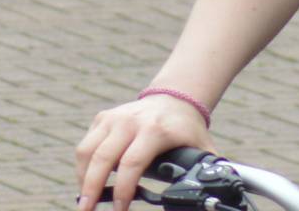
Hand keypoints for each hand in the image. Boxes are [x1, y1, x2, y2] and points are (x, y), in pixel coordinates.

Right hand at [75, 93, 211, 210]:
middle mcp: (130, 121)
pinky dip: (83, 167)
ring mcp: (113, 118)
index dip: (123, 190)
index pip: (132, 163)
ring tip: (84, 203)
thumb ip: (208, 173)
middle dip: (90, 189)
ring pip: (86, 152)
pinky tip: (87, 184)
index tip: (120, 209)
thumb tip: (217, 201)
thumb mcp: (201, 150)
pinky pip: (85, 146)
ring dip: (82, 180)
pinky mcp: (102, 118)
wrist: (174, 98)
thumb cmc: (187, 131)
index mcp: (155, 130)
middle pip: (102, 159)